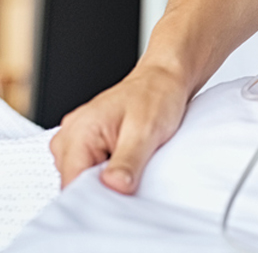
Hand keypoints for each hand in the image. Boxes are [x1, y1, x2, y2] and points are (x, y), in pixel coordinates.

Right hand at [50, 61, 189, 193]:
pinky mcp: (89, 144)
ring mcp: (77, 140)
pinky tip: (128, 160)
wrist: (165, 79)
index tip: (119, 200)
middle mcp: (70, 136)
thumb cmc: (157, 95)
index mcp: (78, 131)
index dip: (95, 199)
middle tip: (132, 176)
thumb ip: (127, 162)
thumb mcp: (146, 130)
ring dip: (107, 180)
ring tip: (132, 160)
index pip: (70, 186)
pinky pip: (92, 170)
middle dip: (103, 189)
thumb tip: (113, 188)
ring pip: (84, 180)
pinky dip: (110, 172)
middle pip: (75, 186)